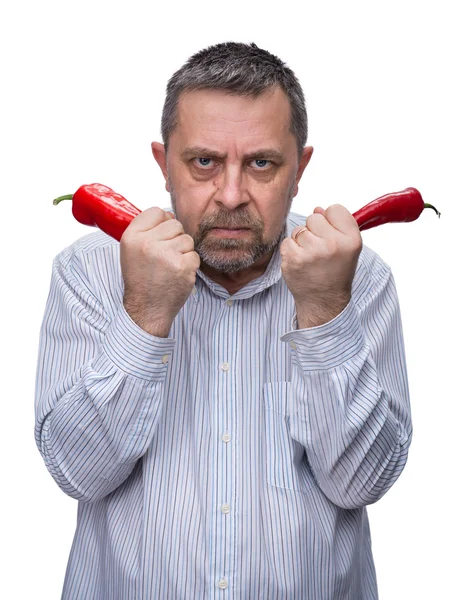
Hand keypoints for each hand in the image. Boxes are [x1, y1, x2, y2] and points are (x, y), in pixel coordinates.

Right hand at [120, 207, 200, 336]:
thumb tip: (168, 215)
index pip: (156, 211)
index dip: (162, 222)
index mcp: (132, 237)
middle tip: (165, 256)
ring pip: (187, 239)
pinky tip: (177, 274)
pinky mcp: (183, 266)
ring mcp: (166, 255)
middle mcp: (147, 243)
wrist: (147, 308)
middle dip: (174, 238)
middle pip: (175, 224)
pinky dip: (189, 265)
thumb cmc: (141, 278)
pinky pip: (194, 255)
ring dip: (183, 252)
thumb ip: (146, 231)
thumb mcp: (131, 251)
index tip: (160, 236)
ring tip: (170, 266)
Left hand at [280, 205, 361, 327]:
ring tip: (310, 257)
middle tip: (320, 250)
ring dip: (301, 241)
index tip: (332, 234)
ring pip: (299, 230)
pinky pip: (287, 241)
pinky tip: (300, 262)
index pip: (335, 209)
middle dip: (314, 230)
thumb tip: (317, 209)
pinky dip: (291, 250)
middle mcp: (333, 244)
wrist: (324, 300)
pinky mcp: (294, 259)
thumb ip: (337, 226)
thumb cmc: (336, 271)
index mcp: (351, 239)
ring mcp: (312, 252)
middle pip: (314, 217)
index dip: (330, 220)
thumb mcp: (348, 248)